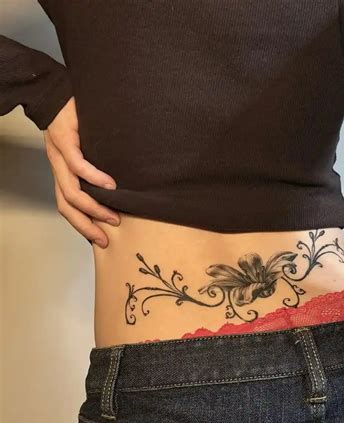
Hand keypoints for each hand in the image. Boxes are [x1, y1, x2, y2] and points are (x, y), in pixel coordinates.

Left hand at [43, 96, 119, 247]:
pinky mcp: (65, 139)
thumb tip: (116, 186)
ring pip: (70, 191)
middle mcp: (57, 167)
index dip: (81, 224)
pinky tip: (109, 185)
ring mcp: (59, 155)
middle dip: (85, 225)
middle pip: (66, 205)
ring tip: (112, 217)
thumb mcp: (84, 149)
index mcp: (61, 172)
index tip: (99, 238)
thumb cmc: (75, 121)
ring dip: (92, 208)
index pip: (66, 205)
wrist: (55, 90)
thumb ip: (92, 168)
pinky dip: (94, 177)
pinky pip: (77, 164)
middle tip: (104, 239)